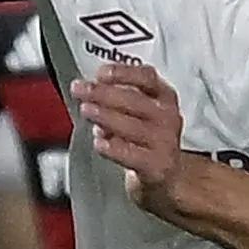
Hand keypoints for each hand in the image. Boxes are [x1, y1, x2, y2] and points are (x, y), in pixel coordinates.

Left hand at [76, 61, 197, 214]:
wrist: (164, 176)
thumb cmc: (144, 138)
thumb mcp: (136, 112)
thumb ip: (115, 98)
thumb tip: (87, 88)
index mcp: (164, 97)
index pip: (147, 78)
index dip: (124, 73)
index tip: (100, 73)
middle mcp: (168, 117)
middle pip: (135, 101)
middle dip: (104, 93)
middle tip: (80, 90)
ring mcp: (165, 142)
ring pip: (133, 126)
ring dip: (107, 117)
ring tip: (86, 110)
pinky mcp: (157, 166)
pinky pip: (133, 155)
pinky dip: (115, 148)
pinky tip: (100, 142)